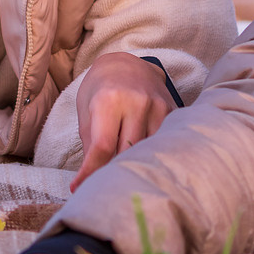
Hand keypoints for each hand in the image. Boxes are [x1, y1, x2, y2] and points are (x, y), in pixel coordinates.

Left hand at [72, 51, 175, 189]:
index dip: (91, 172)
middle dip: (112, 171)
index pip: (103, 147)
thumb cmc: (100, 90)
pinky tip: (142, 160)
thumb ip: (90, 144)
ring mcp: (158, 106)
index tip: (81, 189)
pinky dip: (151, 154)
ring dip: (134, 165)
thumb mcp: (86, 111)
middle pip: (126, 152)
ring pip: (148, 151)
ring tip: (122, 175)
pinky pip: (162, 141)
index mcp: (109, 100)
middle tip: (101, 185)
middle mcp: (136, 102)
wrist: (127, 64)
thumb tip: (90, 179)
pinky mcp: (172, 111)